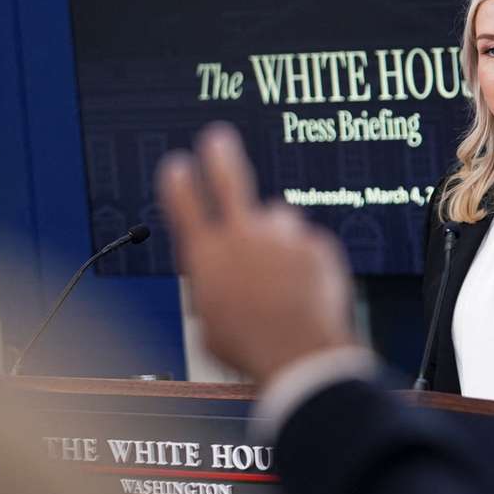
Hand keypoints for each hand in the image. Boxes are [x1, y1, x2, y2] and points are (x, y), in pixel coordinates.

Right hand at [157, 123, 355, 383]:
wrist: (300, 354)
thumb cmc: (249, 347)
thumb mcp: (211, 322)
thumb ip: (214, 287)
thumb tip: (222, 279)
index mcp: (206, 256)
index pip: (184, 203)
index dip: (179, 181)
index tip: (177, 165)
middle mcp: (242, 236)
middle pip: (230, 179)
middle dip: (220, 155)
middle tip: (217, 138)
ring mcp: (282, 236)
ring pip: (280, 222)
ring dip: (279, 241)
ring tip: (284, 281)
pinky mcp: (316, 243)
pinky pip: (309, 246)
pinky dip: (308, 263)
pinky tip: (307, 291)